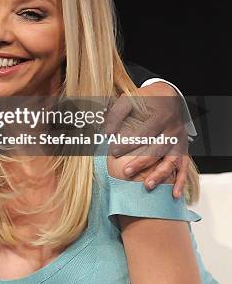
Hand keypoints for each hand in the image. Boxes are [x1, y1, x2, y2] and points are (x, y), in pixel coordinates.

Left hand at [104, 82, 189, 197]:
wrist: (170, 96)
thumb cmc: (146, 99)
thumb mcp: (130, 99)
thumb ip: (117, 113)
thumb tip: (106, 132)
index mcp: (161, 116)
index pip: (145, 132)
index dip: (129, 143)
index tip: (114, 152)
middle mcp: (173, 130)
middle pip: (157, 149)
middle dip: (141, 162)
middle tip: (126, 172)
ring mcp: (180, 141)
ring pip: (172, 161)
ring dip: (160, 174)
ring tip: (146, 185)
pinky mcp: (184, 150)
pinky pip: (184, 167)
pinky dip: (180, 182)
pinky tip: (174, 194)